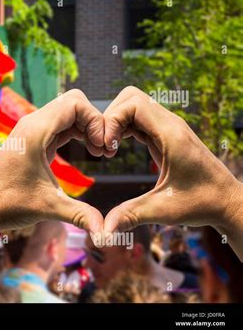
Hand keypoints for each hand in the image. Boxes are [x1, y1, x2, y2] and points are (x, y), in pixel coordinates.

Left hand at [0, 90, 104, 233]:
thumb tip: (107, 232)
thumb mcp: (49, 208)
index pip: (75, 103)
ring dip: (86, 126)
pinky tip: (87, 150)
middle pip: (73, 102)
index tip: (102, 148)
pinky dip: (77, 131)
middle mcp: (32, 124)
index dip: (96, 120)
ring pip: (67, 111)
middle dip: (94, 121)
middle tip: (102, 148)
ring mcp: (31, 130)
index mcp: (35, 131)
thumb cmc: (9, 205)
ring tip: (98, 152)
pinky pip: (60, 124)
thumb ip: (81, 215)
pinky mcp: (32, 140)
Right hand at [102, 86, 242, 258]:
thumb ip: (131, 215)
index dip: (112, 120)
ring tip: (108, 149)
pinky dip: (122, 128)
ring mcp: (168, 128)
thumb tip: (103, 231)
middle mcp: (170, 125)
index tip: (107, 148)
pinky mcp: (165, 135)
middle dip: (110, 117)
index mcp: (171, 134)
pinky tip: (117, 149)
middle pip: (130, 97)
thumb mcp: (163, 210)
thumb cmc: (202, 203)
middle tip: (104, 146)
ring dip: (115, 122)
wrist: (227, 202)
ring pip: (133, 106)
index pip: (133, 104)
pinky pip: (138, 119)